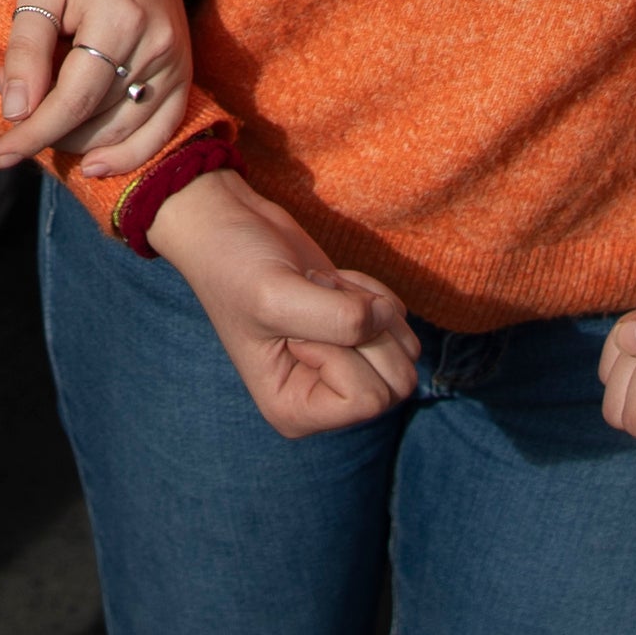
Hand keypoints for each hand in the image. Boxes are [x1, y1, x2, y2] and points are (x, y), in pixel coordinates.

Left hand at [0, 0, 195, 172]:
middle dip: (49, 129)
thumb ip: (27, 51)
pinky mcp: (184, 72)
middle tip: (14, 104)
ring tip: (42, 111)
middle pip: (98, 120)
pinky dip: (129, 154)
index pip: (74, 100)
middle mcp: (157, 47)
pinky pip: (162, 130)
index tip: (1, 155)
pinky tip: (93, 164)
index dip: (35, 132)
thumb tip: (15, 113)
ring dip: (78, 139)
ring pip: (124, 132)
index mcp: (119, 21)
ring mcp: (177, 63)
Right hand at [148, 170, 419, 436]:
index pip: (368, 400)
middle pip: (397, 381)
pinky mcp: (357, 334)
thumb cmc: (237, 265)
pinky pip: (400, 321)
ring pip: (405, 353)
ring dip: (370, 308)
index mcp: (294, 410)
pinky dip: (372, 292)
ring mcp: (343, 368)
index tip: (298, 323)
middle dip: (365, 329)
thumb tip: (387, 319)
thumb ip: (338, 320)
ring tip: (319, 291)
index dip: (345, 350)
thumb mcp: (277, 296)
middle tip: (313, 300)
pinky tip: (330, 283)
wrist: (229, 224)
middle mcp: (323, 397)